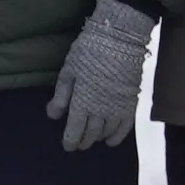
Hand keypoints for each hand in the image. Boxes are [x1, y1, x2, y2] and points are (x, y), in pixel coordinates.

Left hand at [44, 0, 154, 149]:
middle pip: (91, 133)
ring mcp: (118, 107)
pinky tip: (111, 141)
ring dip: (98, 138)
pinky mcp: (131, 101)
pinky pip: (126, 126)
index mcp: (82, 102)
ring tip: (92, 139)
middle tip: (78, 144)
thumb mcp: (68, 70)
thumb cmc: (89, 50)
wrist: (120, 37)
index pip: (75, 129)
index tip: (67, 146)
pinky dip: (118, 136)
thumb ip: (61, 95)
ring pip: (107, 131)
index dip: (70, 140)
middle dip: (83, 141)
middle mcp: (101, 110)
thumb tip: (53, 115)